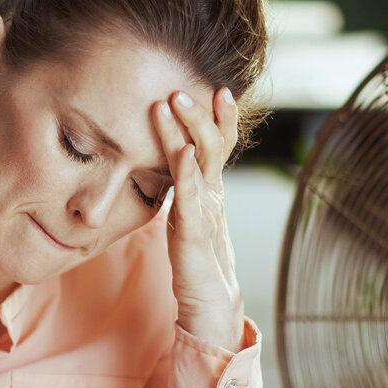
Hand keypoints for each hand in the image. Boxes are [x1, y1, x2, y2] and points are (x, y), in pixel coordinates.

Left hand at [151, 86, 245, 350]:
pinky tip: (179, 152)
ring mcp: (207, 211)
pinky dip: (186, 172)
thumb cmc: (197, 258)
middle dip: (201, 112)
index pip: (220, 143)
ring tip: (175, 102)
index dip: (220, 115)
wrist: (211, 302)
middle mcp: (214, 194)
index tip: (218, 86)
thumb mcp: (188, 213)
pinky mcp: (195, 232)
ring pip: (202, 161)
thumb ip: (183, 188)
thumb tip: (167, 162)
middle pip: (214, 143)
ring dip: (189, 129)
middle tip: (184, 86)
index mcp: (211, 188)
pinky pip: (191, 196)